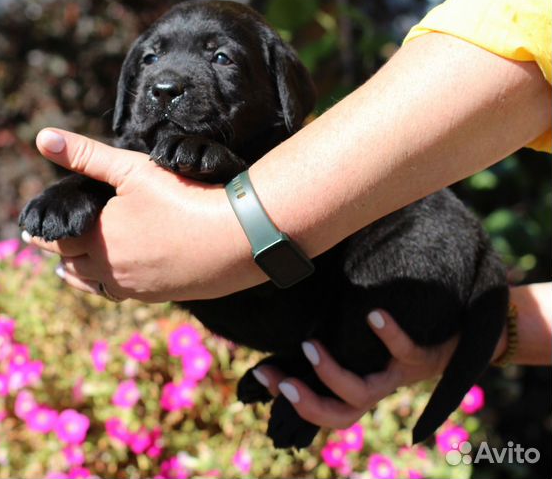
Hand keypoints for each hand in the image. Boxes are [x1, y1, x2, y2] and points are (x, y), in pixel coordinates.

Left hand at [24, 129, 264, 301]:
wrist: (234, 238)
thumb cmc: (183, 198)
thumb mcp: (132, 169)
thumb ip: (86, 155)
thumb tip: (42, 137)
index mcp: (98, 237)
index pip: (57, 240)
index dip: (42, 235)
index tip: (30, 232)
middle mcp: (111, 268)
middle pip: (72, 264)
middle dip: (57, 255)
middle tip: (46, 249)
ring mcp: (137, 285)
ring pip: (95, 284)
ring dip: (78, 276)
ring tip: (67, 272)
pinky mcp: (161, 294)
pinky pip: (122, 294)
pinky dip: (107, 287)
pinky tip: (112, 284)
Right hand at [252, 310, 478, 429]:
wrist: (467, 332)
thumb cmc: (410, 333)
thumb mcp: (373, 339)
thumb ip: (343, 337)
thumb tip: (298, 316)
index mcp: (364, 384)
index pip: (322, 405)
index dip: (289, 397)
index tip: (261, 374)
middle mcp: (380, 387)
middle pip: (341, 415)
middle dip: (308, 403)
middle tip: (283, 380)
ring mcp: (400, 375)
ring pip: (364, 392)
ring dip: (332, 373)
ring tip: (310, 344)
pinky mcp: (424, 357)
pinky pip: (406, 351)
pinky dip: (389, 335)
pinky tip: (373, 314)